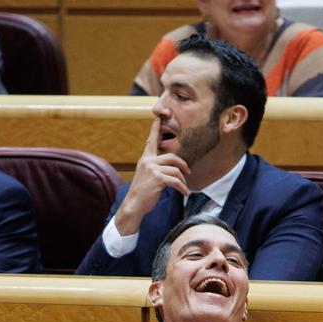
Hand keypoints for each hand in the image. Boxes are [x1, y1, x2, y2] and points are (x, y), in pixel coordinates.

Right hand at [112, 116, 190, 235]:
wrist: (133, 206)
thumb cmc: (142, 193)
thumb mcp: (147, 176)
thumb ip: (156, 168)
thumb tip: (171, 168)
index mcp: (145, 158)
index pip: (152, 140)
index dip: (156, 127)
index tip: (159, 114)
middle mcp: (148, 161)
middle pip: (172, 157)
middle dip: (183, 165)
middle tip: (188, 172)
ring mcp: (152, 169)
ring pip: (176, 170)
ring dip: (182, 181)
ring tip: (184, 188)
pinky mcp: (157, 178)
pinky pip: (176, 181)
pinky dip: (182, 188)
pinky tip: (184, 193)